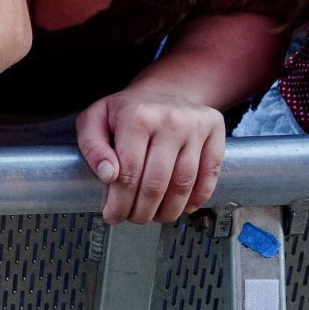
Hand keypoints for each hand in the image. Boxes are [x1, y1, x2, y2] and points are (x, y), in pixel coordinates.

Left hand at [76, 87, 224, 223]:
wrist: (164, 90)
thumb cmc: (126, 110)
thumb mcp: (95, 119)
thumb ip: (92, 146)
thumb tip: (107, 175)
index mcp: (137, 116)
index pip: (128, 172)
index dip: (119, 202)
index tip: (112, 215)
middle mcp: (170, 121)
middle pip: (156, 183)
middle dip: (142, 211)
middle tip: (134, 219)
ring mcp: (196, 128)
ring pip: (183, 184)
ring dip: (168, 210)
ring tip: (154, 216)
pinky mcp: (216, 135)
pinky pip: (209, 176)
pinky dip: (196, 199)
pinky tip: (181, 207)